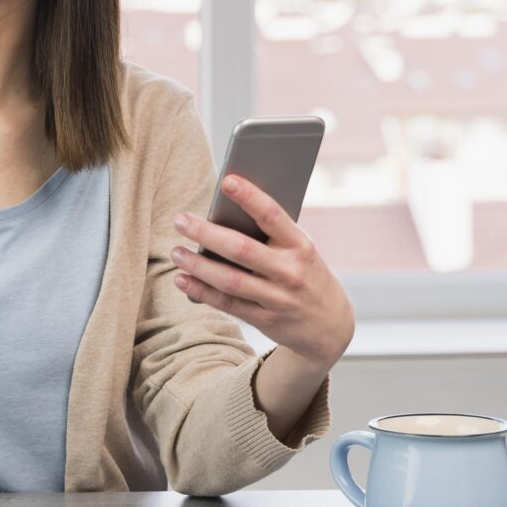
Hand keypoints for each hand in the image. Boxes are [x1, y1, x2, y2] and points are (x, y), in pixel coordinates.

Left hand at [170, 174, 354, 367]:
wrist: (330, 326)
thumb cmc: (305, 273)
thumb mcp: (299, 250)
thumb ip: (270, 234)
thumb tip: (222, 213)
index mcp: (301, 245)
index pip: (273, 216)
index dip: (250, 197)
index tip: (227, 180)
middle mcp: (291, 271)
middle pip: (241, 249)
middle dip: (206, 233)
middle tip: (180, 220)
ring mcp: (278, 298)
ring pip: (230, 280)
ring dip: (197, 265)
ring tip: (175, 252)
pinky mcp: (265, 320)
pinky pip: (227, 303)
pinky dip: (201, 290)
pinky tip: (182, 279)